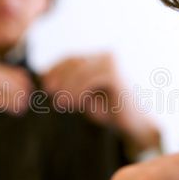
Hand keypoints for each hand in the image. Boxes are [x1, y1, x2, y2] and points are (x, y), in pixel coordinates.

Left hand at [42, 53, 159, 151]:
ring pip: (80, 71)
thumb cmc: (110, 110)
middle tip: (49, 92)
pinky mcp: (115, 75)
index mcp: (100, 58)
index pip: (71, 58)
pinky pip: (89, 80)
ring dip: (67, 88)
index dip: (55, 69)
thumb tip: (44, 77)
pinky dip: (78, 92)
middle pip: (74, 62)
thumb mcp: (84, 96)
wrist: (135, 124)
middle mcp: (106, 56)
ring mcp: (112, 63)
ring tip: (60, 103)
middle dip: (59, 77)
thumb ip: (69, 85)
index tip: (44, 83)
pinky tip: (73, 104)